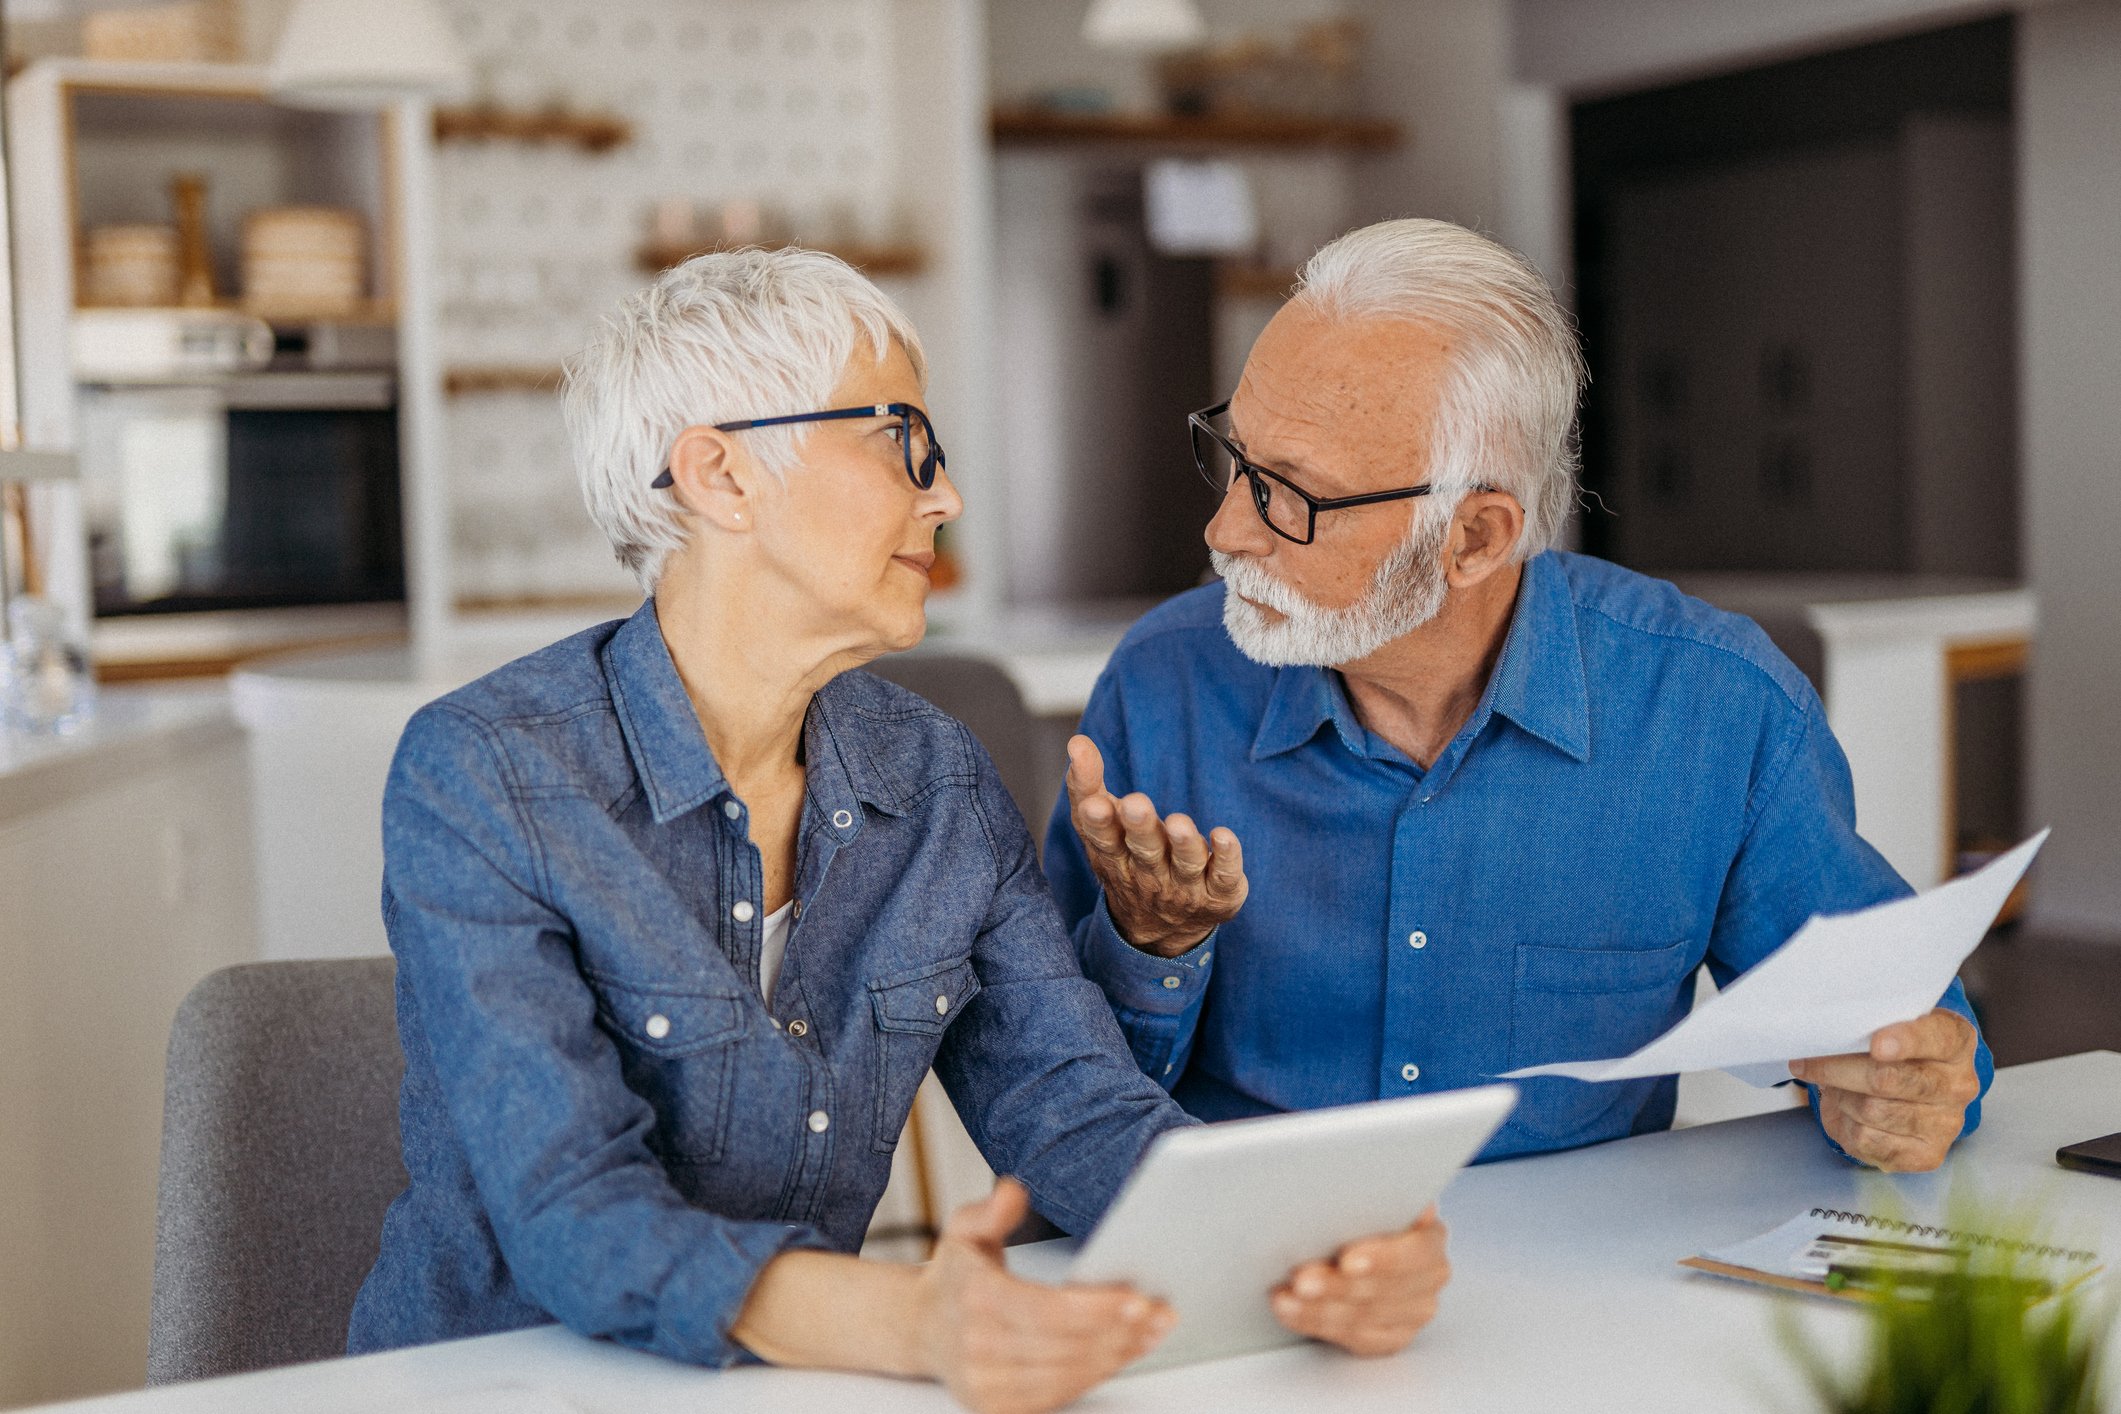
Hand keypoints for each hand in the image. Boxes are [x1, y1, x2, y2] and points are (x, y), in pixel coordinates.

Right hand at [913, 1179, 1173, 1413]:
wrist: (921, 1327)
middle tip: (1159, 1314)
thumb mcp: (965, 1229)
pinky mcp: (998, 1408)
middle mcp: (978, 1347)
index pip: (1045, 1310)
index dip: (1095, 1308)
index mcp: (974, 1298)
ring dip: (1117, 1354)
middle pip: (1066, 1346)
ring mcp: (987, 1384)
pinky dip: (1095, 1374)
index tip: (1137, 1298)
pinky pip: (1059, 1395)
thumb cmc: (956, 1276)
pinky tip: (1120, 1353)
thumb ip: (991, 1210)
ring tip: (1150, 1331)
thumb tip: (1013, 1192)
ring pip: (1068, 1375)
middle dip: (1120, 1330)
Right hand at [1064, 735, 1247, 957]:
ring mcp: (1183, 887)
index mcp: (1114, 856)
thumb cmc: (1127, 859)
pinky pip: (1223, 876)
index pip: (1102, 838)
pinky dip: (1225, 858)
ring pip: (1184, 865)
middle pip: (1144, 851)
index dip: (1098, 821)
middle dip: (1140, 827)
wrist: (1160, 927)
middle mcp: (1147, 874)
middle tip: (1136, 803)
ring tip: (1179, 822)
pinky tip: (1224, 836)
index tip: (1094, 802)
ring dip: (1183, 843)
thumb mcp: (1101, 827)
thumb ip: (1087, 785)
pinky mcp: (1218, 893)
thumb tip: (1076, 741)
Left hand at [1270, 1208, 1450, 1357]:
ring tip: (1286, 1297)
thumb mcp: (1369, 1195)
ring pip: (1365, 1317)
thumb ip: (1366, 1196)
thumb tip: (1338, 1185)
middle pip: (1384, 1289)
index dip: (1382, 1259)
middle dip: (1337, 1286)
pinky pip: (1354, 1338)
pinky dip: (1315, 1323)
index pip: (1414, 1252)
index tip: (1346, 1261)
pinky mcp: (1392, 1336)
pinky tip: (1291, 1311)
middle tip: (1301, 1279)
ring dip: (1319, 1308)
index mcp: (1431, 1235)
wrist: (1367, 1238)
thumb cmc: (1364, 1212)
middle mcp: (1430, 1275)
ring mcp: (1415, 1310)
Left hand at [1790, 1009, 1981, 1171]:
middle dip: (1838, 1070)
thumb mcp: (1887, 1027)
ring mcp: (1947, 1123)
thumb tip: (1826, 1035)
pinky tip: (1849, 1114)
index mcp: (1956, 1042)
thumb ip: (1869, 1026)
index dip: (1905, 1041)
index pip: (1936, 1038)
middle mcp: (1959, 1084)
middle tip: (1806, 1062)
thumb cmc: (1893, 1052)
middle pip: (1887, 1079)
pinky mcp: (1927, 1155)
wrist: (1907, 1091)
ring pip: (1871, 1110)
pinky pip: (1867, 1140)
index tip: (1876, 1045)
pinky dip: (1844, 1125)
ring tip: (1837, 1088)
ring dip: (1841, 1098)